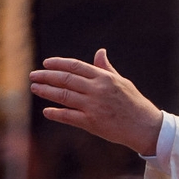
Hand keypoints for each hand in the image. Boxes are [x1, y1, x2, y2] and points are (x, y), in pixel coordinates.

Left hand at [29, 48, 162, 155]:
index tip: (46, 64)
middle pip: (66, 79)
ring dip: (47, 91)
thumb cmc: (134, 103)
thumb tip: (100, 52)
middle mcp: (97, 89)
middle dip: (47, 76)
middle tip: (33, 76)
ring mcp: (93, 106)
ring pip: (64, 96)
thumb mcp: (121, 82)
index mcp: (104, 78)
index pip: (76, 66)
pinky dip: (56, 113)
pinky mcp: (92, 122)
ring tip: (35, 88)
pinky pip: (68, 116)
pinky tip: (47, 111)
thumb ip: (106, 69)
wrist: (145, 126)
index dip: (59, 64)